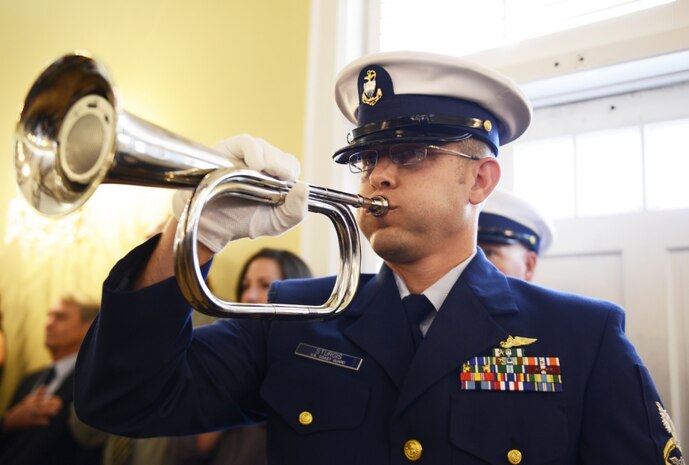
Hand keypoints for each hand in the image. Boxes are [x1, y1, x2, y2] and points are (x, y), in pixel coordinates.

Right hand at [3, 387, 62, 429]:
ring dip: (48, 412)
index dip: (52, 399)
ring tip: (56, 412)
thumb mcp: (29, 400)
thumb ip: (38, 394)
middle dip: (52, 405)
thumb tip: (45, 386)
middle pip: (42, 404)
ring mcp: (28, 414)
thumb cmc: (22, 409)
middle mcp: (30, 406)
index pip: (43, 398)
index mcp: (31, 401)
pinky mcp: (27, 421)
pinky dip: (41, 421)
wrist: (10, 419)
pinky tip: (47, 421)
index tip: (59, 400)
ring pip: (39, 412)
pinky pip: (35, 421)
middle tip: (60, 405)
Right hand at [172, 134, 308, 252]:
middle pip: (277, 154)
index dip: (290, 170)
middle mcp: (259, 162)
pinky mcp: (225, 151)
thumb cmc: (243, 222)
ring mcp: (242, 155)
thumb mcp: (277, 223)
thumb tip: (303, 188)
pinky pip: (244, 142)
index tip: (288, 180)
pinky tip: (255, 165)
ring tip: (264, 172)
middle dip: (281, 166)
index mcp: (273, 176)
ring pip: (262, 146)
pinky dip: (253, 152)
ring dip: (269, 160)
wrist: (213, 228)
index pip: (289, 163)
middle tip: (279, 178)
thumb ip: (296, 211)